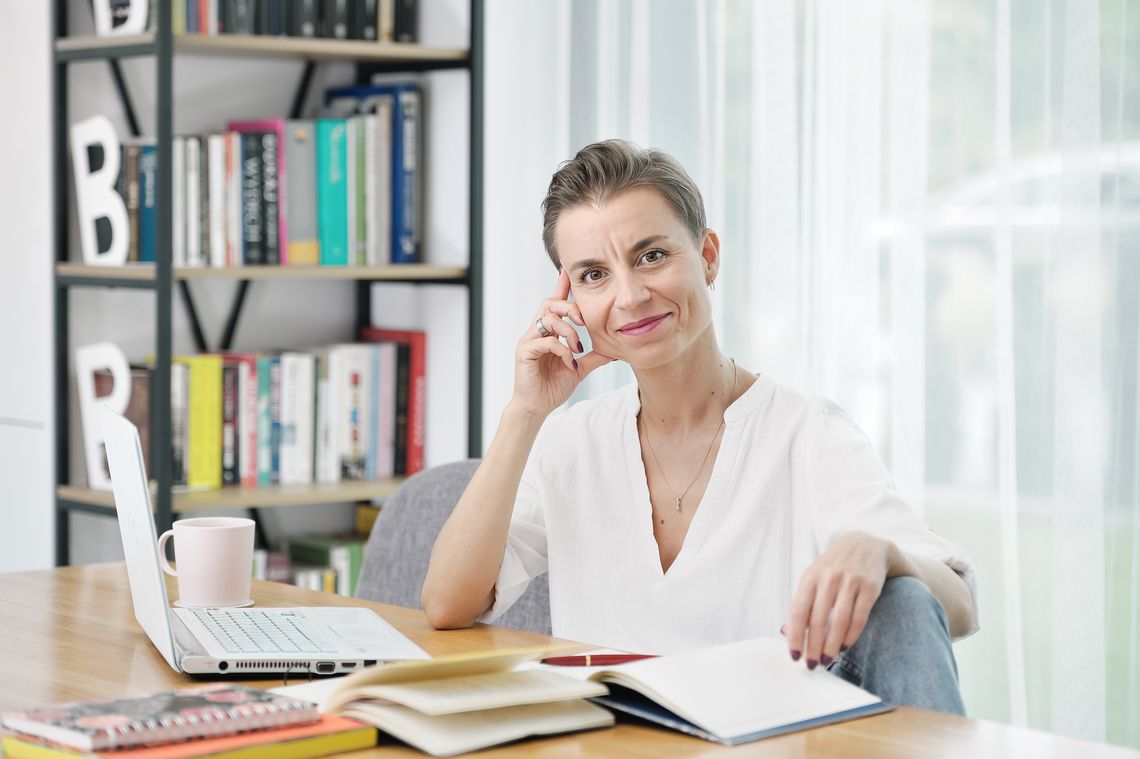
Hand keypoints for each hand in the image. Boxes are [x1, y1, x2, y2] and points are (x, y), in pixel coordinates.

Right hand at [511, 267, 612, 417]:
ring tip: (577, 350)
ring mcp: (528, 341)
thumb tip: (613, 350)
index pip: (555, 303)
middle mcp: (536, 332)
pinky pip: (546, 341)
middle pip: (549, 303)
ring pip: (548, 318)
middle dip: (569, 307)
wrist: (537, 408)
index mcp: (549, 332)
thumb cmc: (552, 387)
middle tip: (583, 321)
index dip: (562, 286)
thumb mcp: (579, 369)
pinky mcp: (524, 352)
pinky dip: (562, 350)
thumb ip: (593, 357)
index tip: (568, 270)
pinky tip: (569, 363)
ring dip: (569, 332)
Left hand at [783, 531, 894, 668]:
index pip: (799, 611)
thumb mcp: (814, 578)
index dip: (796, 636)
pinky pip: (859, 617)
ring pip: (839, 621)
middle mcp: (829, 578)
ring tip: (828, 660)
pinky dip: (851, 635)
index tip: (795, 656)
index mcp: (810, 577)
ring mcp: (850, 581)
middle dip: (814, 646)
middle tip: (813, 664)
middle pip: (818, 619)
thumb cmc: (834, 567)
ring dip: (833, 645)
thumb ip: (802, 604)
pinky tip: (844, 646)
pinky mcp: (870, 587)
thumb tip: (786, 633)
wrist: (865, 544)